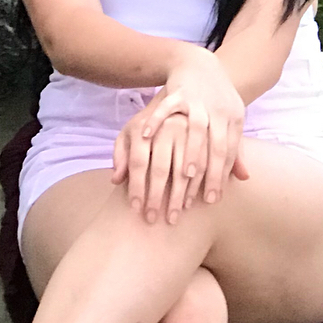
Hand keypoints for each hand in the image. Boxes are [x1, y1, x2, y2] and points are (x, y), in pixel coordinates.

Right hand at [113, 46, 248, 217]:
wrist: (201, 63)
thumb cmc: (216, 100)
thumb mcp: (230, 120)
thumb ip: (236, 149)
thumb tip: (244, 179)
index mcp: (233, 119)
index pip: (230, 152)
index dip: (222, 176)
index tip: (212, 199)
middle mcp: (219, 110)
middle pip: (217, 144)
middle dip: (211, 172)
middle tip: (201, 198)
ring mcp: (199, 100)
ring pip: (197, 128)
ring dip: (192, 151)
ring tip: (185, 175)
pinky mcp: (179, 91)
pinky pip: (167, 107)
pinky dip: (158, 120)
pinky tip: (148, 137)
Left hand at [113, 108, 194, 223]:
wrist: (178, 102)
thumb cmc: (146, 126)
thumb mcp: (129, 134)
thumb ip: (121, 154)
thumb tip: (116, 180)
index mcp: (143, 126)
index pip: (138, 161)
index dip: (136, 186)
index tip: (135, 208)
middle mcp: (166, 127)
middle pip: (161, 169)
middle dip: (156, 197)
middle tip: (152, 220)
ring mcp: (188, 132)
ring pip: (184, 170)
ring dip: (178, 197)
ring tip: (173, 218)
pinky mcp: (206, 138)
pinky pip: (203, 167)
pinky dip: (197, 188)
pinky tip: (190, 203)